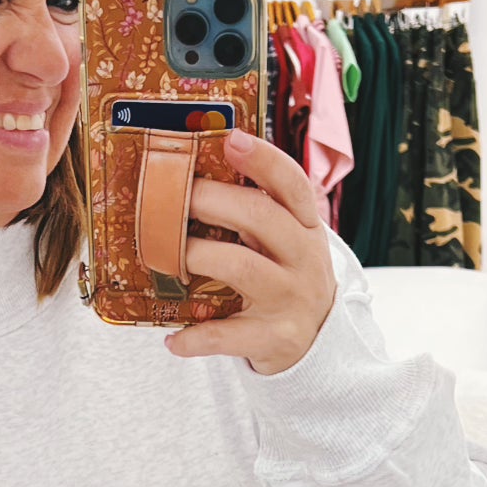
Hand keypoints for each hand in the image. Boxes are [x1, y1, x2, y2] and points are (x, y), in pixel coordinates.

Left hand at [164, 130, 338, 375]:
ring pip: (240, 266)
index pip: (292, 185)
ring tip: (165, 256)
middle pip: (259, 216)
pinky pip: (226, 335)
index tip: (231, 139)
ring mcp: (290, 299)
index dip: (263, 159)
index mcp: (307, 230)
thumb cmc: (288, 284)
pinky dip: (193, 337)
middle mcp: (304, 260)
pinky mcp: (274, 338)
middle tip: (172, 196)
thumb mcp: (289, 246)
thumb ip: (260, 217)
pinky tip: (172, 339)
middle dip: (211, 200)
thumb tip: (198, 178)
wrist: (321, 347)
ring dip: (195, 255)